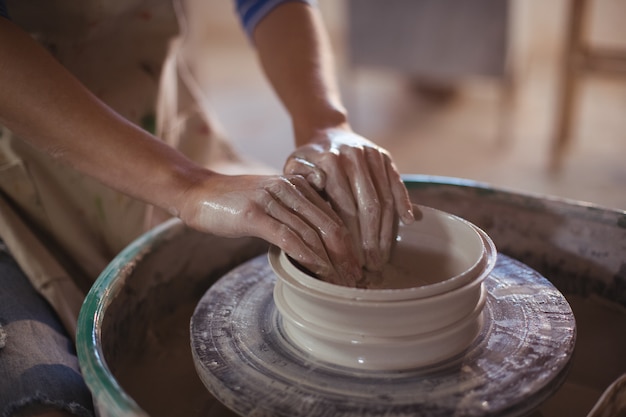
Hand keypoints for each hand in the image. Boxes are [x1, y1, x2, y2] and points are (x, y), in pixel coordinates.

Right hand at [177, 173, 361, 285]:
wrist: (197, 192)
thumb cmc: (233, 202)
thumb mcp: (270, 202)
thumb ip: (293, 215)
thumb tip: (315, 243)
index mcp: (297, 185)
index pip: (333, 215)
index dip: (348, 242)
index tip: (356, 265)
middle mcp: (288, 189)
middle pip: (329, 224)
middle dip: (345, 254)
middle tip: (355, 278)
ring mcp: (271, 200)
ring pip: (311, 232)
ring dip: (329, 260)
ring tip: (339, 281)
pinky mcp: (254, 214)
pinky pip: (287, 236)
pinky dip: (306, 255)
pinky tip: (317, 269)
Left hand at [284, 128, 413, 271]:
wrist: (324, 132)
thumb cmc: (306, 162)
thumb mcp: (293, 169)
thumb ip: (301, 181)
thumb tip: (319, 183)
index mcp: (329, 162)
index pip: (344, 206)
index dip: (350, 236)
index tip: (351, 259)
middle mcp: (352, 156)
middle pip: (368, 205)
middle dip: (371, 239)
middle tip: (371, 265)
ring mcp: (371, 155)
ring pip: (384, 197)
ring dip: (386, 230)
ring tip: (383, 255)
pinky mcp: (384, 156)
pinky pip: (397, 183)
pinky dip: (404, 202)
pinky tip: (408, 223)